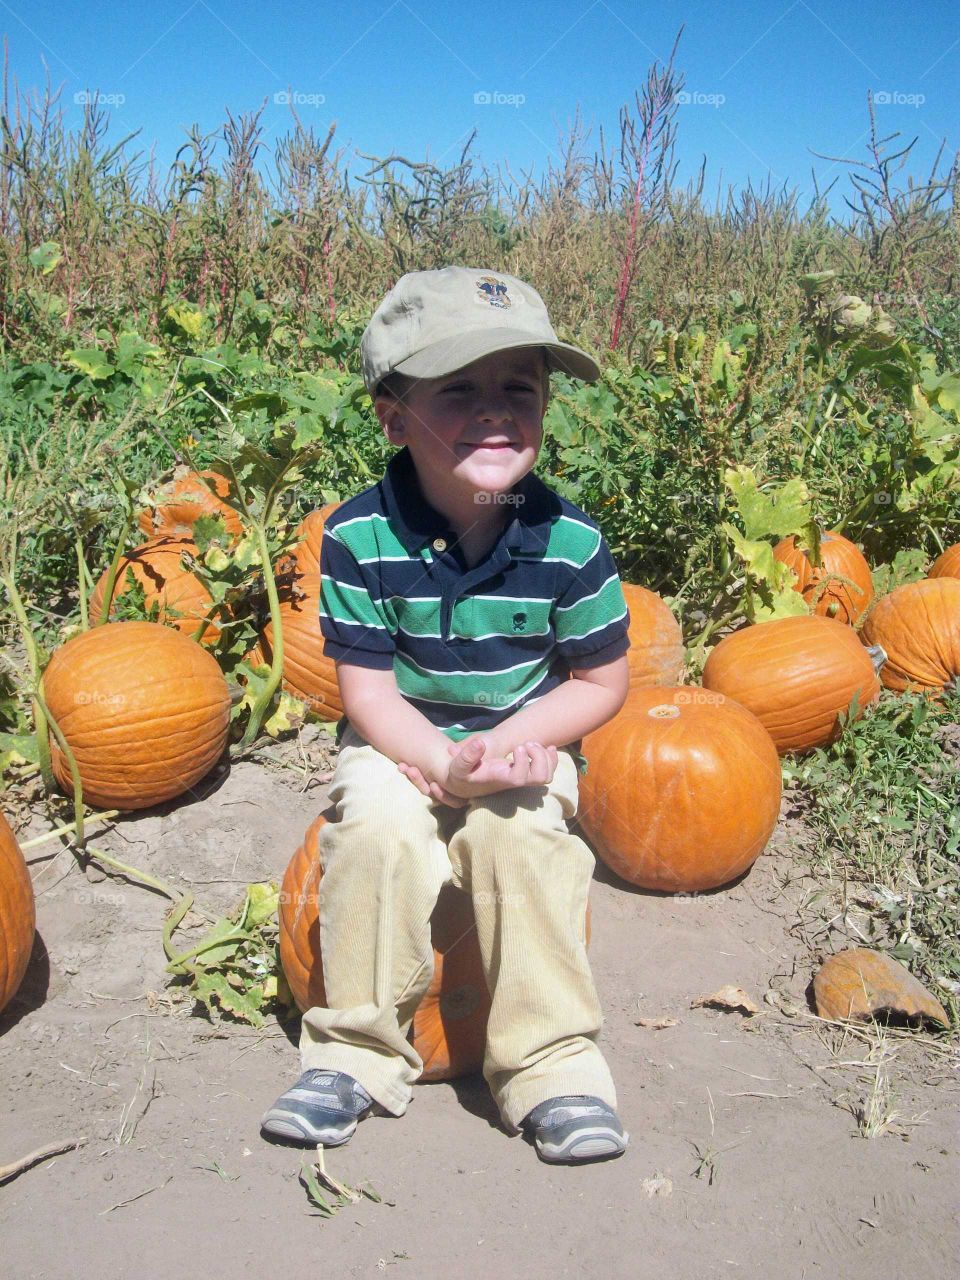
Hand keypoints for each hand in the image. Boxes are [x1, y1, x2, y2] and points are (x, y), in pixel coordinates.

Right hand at [397, 736, 558, 803]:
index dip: (523, 763)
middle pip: (540, 778)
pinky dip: (552, 758)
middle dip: (538, 757)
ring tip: (531, 744)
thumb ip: (467, 756)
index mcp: (500, 779)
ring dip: (545, 756)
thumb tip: (480, 743)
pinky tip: (546, 747)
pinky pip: (549, 770)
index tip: (516, 747)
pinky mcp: (526, 774)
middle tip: (526, 744)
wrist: (467, 783)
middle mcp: (514, 781)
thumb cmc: (462, 774)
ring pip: (547, 776)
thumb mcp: (458, 765)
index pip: (519, 778)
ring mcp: (523, 779)